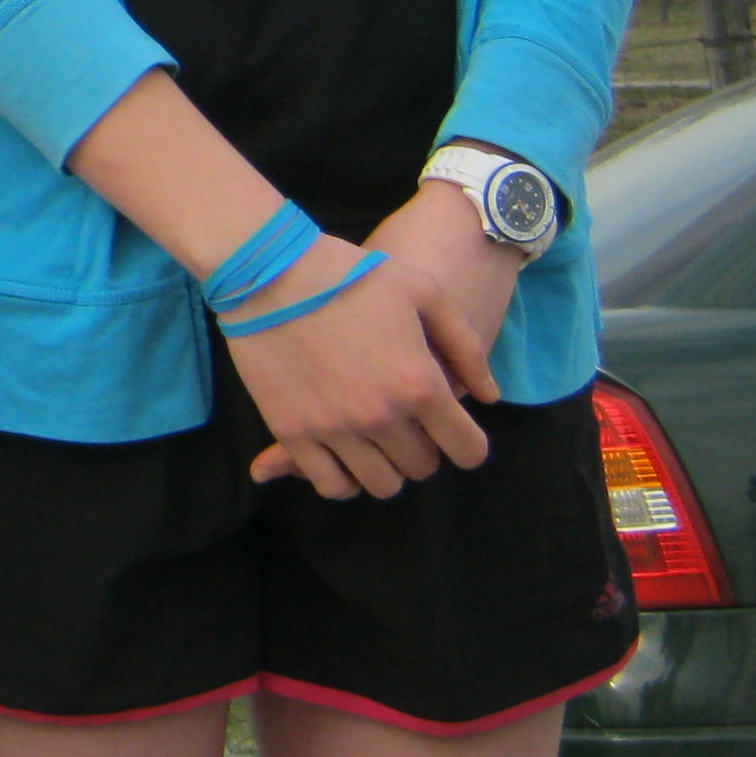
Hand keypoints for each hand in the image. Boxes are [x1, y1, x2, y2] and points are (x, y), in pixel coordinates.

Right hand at [237, 185, 520, 486]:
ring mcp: (334, 429)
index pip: (468, 451)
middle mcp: (382, 417)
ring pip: (381, 484)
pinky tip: (341, 455)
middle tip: (405, 422)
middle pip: (422, 468)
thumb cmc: (349, 275)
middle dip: (422, 449)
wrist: (267, 271)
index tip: (451, 429)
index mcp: (420, 384)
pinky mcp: (292, 432)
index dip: (466, 443)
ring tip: (373, 440)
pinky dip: (344, 479)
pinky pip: (331, 485)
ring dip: (385, 466)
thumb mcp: (423, 292)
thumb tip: (488, 397)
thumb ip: (464, 347)